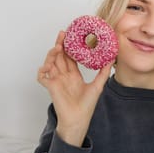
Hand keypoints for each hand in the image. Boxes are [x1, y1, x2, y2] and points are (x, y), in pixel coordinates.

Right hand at [37, 31, 113, 145]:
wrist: (79, 119)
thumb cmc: (87, 105)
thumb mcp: (98, 85)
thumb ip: (103, 72)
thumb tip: (111, 58)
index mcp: (73, 75)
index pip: (69, 57)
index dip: (69, 47)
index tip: (72, 36)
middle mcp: (64, 76)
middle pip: (59, 56)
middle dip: (60, 44)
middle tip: (63, 33)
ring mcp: (56, 81)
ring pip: (50, 62)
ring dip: (52, 54)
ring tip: (58, 46)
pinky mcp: (51, 87)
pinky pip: (42, 76)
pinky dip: (42, 70)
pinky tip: (48, 66)